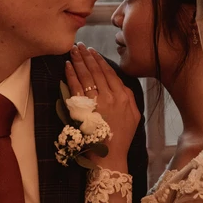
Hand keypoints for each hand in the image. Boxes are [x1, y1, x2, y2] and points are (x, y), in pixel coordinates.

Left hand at [65, 42, 140, 171]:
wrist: (111, 156)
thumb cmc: (122, 137)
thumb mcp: (134, 115)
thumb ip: (130, 97)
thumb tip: (120, 84)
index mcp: (123, 96)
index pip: (110, 73)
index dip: (100, 61)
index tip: (93, 51)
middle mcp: (111, 97)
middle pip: (97, 72)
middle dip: (87, 56)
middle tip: (80, 45)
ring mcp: (97, 103)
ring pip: (86, 77)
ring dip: (79, 61)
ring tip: (73, 51)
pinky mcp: (84, 110)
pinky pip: (76, 88)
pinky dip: (71, 75)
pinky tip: (68, 66)